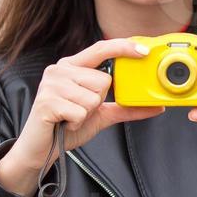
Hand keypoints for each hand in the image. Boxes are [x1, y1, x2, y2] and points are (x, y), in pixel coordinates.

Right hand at [0, 38, 164, 195]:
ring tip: (71, 117)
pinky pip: (80, 112)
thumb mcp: (102, 114)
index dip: (123, 47)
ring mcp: (51, 85)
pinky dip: (77, 122)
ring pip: (93, 97)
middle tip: (82, 110)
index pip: (101, 49)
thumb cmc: (68, 126)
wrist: (40, 149)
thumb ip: (126, 107)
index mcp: (73, 67)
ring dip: (87, 113)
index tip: (144, 51)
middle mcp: (60, 70)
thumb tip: (156, 107)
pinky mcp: (46, 101)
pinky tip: (65, 123)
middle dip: (99, 101)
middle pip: (103, 80)